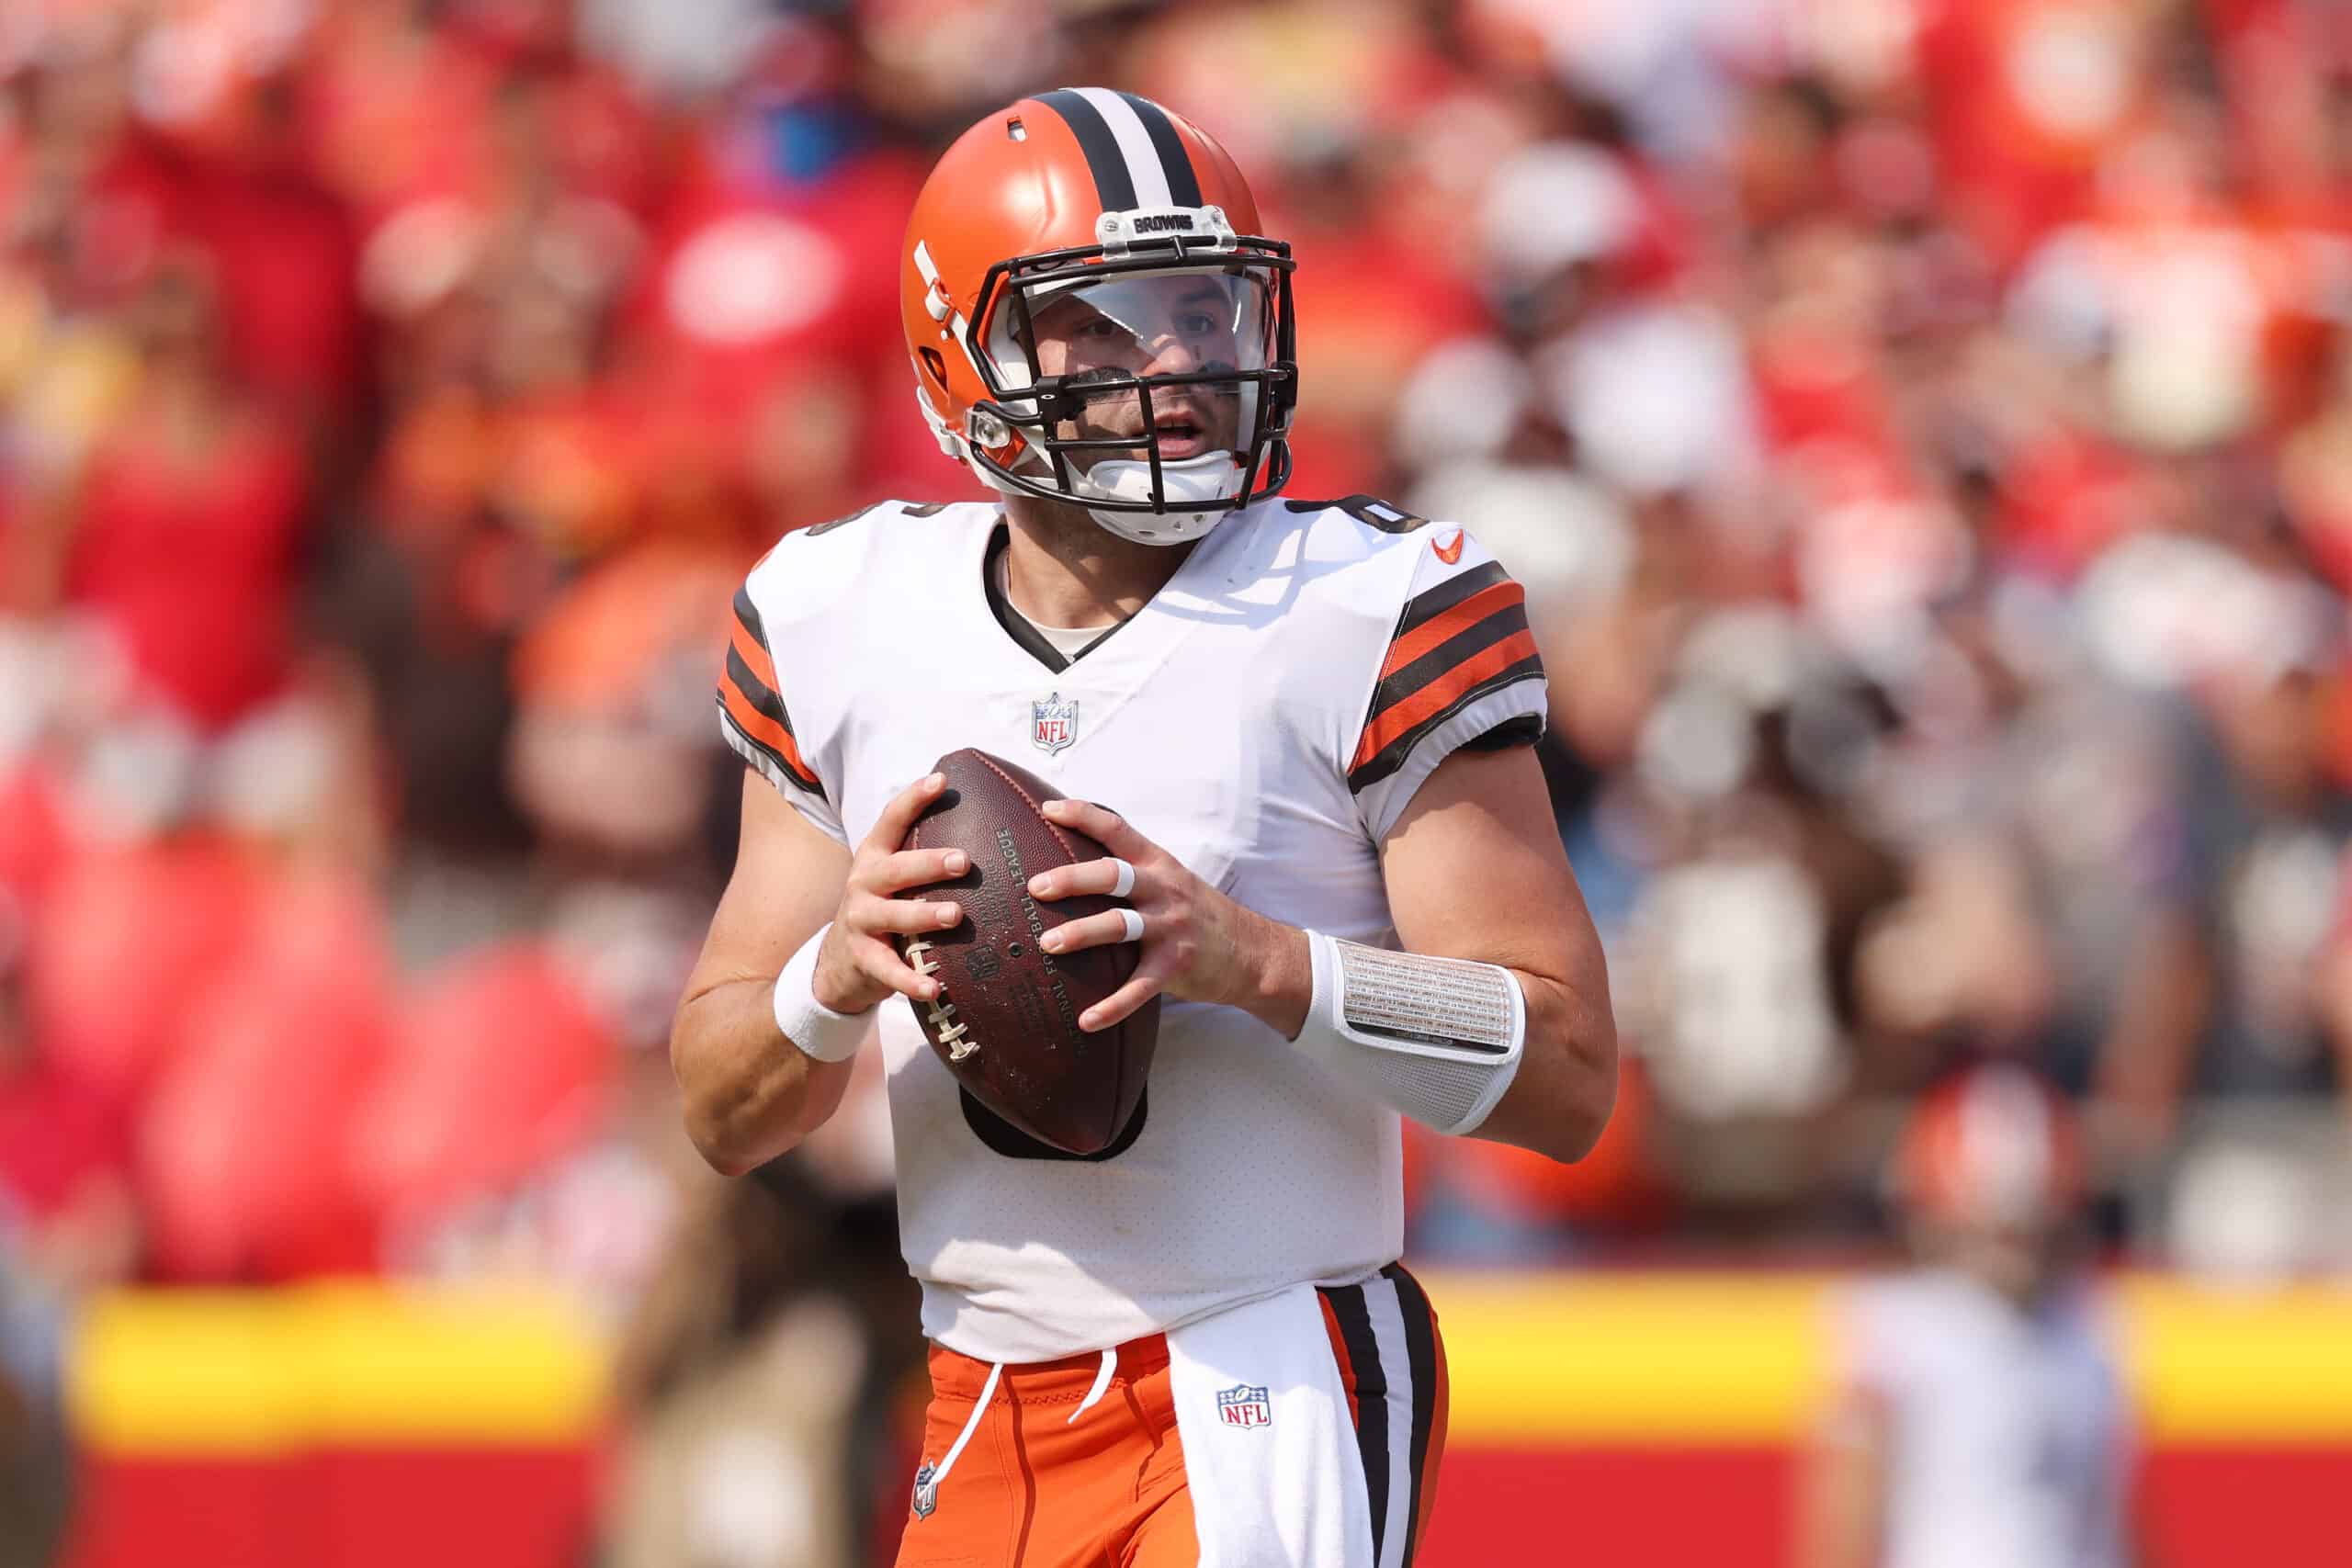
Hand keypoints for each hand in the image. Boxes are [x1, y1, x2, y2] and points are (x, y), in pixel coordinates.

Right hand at [812, 772, 969, 1013]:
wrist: (840, 960)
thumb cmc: (886, 906)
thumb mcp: (896, 876)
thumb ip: (925, 853)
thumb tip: (986, 818)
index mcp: (876, 856)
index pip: (892, 820)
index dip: (913, 798)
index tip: (941, 779)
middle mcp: (864, 883)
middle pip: (895, 869)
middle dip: (928, 863)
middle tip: (963, 861)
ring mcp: (861, 921)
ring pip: (892, 916)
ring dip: (924, 915)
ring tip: (955, 915)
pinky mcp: (865, 958)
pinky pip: (889, 970)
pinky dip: (911, 980)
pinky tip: (934, 988)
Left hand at [1028, 798, 1294, 1032]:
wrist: (1251, 952)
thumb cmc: (1197, 914)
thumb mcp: (1171, 881)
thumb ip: (1132, 872)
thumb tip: (1072, 868)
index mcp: (1158, 864)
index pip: (1117, 830)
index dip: (1083, 816)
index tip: (1048, 810)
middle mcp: (1164, 891)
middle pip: (1114, 876)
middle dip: (1072, 879)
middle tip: (1036, 887)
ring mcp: (1171, 928)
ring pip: (1120, 926)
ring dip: (1081, 934)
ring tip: (1047, 944)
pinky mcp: (1176, 966)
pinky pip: (1138, 988)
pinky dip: (1112, 1006)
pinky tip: (1086, 1021)